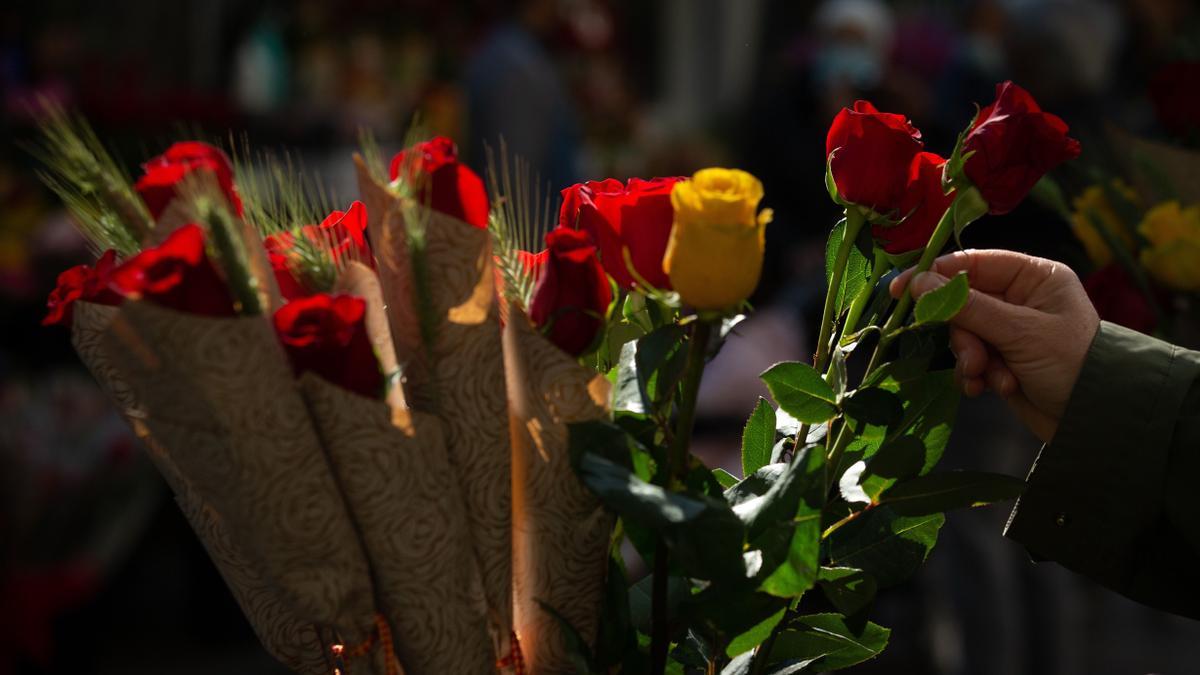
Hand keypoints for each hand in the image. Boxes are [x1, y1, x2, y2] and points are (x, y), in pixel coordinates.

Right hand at [890, 249, 1099, 441]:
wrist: (1095, 419)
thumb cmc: (1071, 363)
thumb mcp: (1020, 332)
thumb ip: (967, 307)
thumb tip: (918, 283)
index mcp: (1033, 277)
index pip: (972, 264)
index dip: (934, 275)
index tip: (901, 290)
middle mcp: (1019, 298)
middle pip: (962, 303)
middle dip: (963, 334)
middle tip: (972, 357)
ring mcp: (1009, 330)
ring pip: (964, 335)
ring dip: (970, 358)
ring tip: (987, 376)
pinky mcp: (1002, 359)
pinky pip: (971, 359)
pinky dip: (975, 375)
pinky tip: (990, 388)